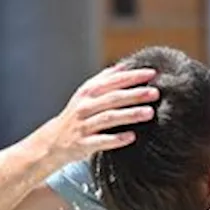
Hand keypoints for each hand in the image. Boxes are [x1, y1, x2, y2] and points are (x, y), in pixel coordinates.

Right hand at [39, 66, 158, 166]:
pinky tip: (131, 137)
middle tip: (155, 92)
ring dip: (129, 114)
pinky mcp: (83, 143)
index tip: (152, 73)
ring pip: (108, 118)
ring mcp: (83, 125)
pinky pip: (101, 141)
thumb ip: (105, 79)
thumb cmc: (78, 114)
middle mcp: (85, 106)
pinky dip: (116, 139)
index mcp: (88, 92)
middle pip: (113, 98)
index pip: (112, 81)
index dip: (132, 76)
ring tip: (149, 113)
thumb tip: (127, 65)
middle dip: (135, 94)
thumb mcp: (87, 93)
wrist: (54, 140)